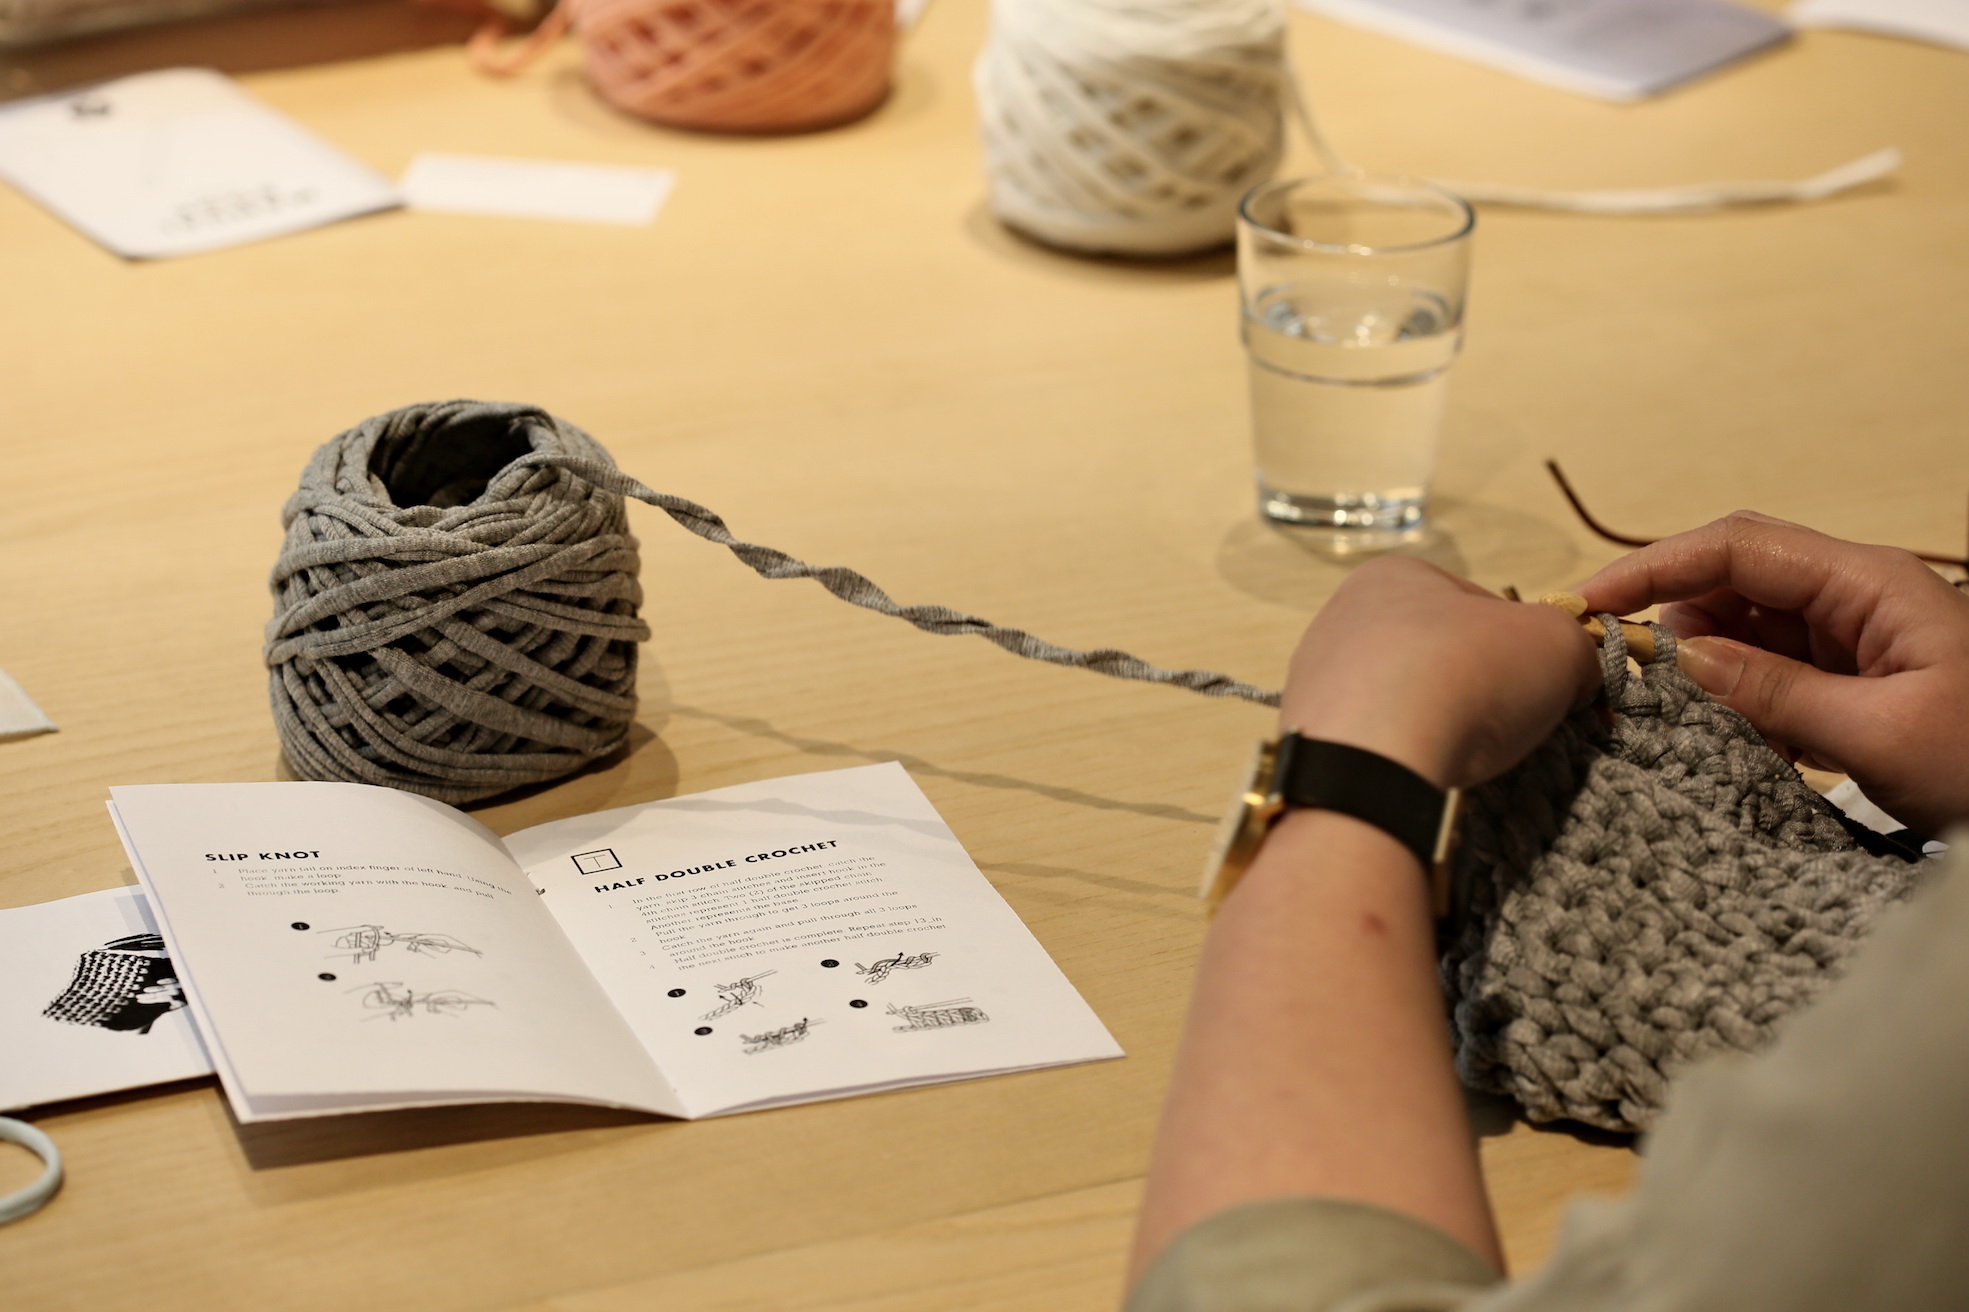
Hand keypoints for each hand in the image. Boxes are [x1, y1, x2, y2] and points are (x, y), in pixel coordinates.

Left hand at [1280, 556, 1600, 790]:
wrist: (1373, 761)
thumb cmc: (1468, 676)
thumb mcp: (1557, 644)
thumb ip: (1575, 646)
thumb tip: (1574, 672)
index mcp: (1395, 574)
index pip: (1479, 606)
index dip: (1523, 647)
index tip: (1543, 686)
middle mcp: (1343, 616)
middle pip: (1435, 654)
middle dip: (1476, 688)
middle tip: (1506, 726)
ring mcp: (1314, 677)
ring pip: (1400, 699)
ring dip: (1434, 723)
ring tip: (1458, 755)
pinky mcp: (1307, 735)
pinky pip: (1369, 741)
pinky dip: (1397, 756)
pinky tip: (1415, 773)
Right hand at [1581, 511, 1968, 835]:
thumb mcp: (1878, 737)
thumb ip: (1771, 692)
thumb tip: (1677, 657)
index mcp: (1873, 585)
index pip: (1739, 547)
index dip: (1655, 566)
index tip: (1591, 605)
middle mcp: (1859, 598)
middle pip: (1735, 580)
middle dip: (1674, 618)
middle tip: (1622, 677)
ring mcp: (1858, 641)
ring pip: (1748, 630)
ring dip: (1705, 668)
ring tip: (1679, 722)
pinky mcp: (1856, 685)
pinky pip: (1774, 676)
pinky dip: (1739, 702)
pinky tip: (1728, 743)